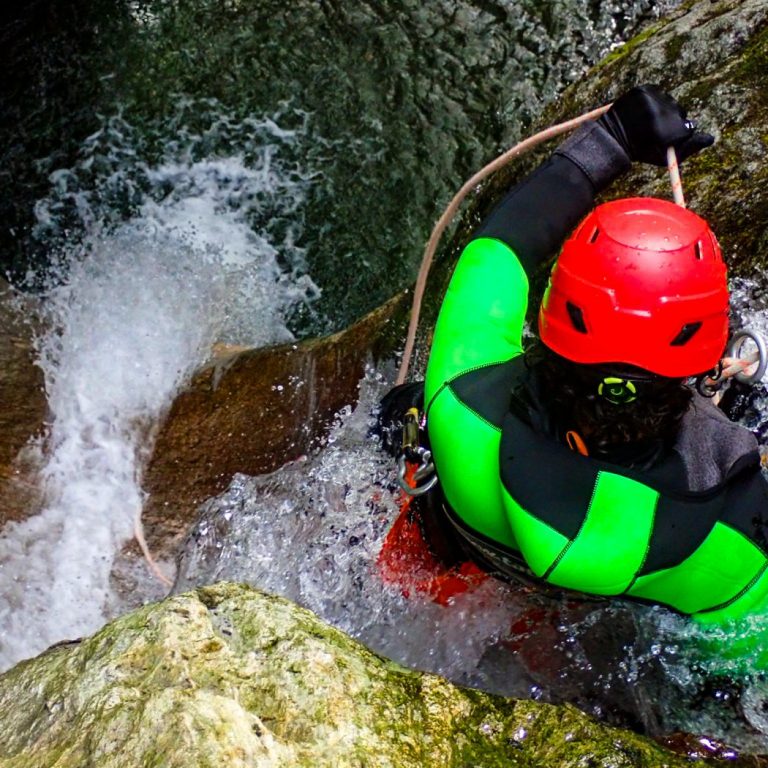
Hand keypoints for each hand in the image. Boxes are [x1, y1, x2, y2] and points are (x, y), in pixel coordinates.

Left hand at [598, 85, 713, 165]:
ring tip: (648, 123)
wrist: (611, 137)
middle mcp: (655, 111)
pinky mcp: (643, 88)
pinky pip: (660, 94)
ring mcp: (648, 97)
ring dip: (665, 113)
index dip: (678, 137)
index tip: (665, 141)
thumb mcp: (663, 157)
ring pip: (671, 103)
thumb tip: (711, 139)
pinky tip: (645, 112)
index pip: (687, 129)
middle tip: (655, 133)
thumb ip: (688, 149)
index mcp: (659, 131)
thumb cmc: (639, 151)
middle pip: (680, 114)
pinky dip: (657, 103)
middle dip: (672, 124)